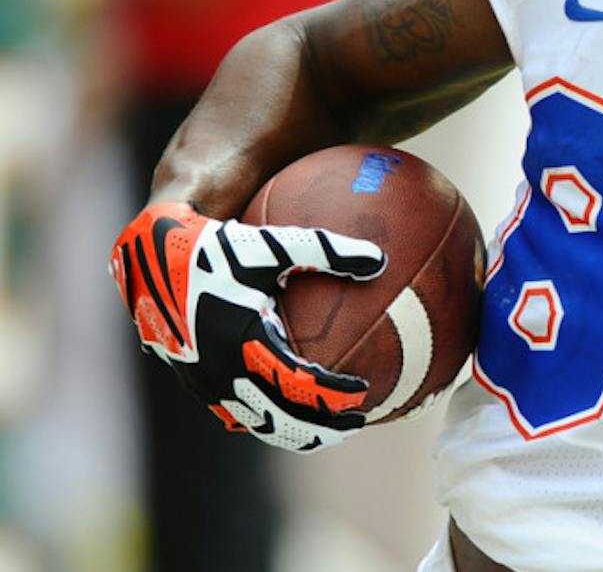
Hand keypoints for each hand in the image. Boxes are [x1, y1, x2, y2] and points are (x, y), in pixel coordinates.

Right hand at [110, 200, 385, 452]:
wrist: (151, 255)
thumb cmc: (219, 245)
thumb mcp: (274, 244)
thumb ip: (327, 251)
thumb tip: (379, 259)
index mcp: (244, 342)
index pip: (298, 384)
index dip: (332, 395)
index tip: (364, 394)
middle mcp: (222, 370)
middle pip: (280, 419)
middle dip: (321, 427)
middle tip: (357, 425)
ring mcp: (204, 382)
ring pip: (255, 423)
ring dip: (293, 430)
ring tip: (328, 429)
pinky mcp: (195, 381)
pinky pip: (234, 412)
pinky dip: (265, 419)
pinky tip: (289, 411)